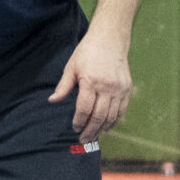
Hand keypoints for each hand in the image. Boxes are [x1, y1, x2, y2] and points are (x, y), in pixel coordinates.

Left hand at [48, 25, 132, 143]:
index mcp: (91, 81)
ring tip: (94, 136)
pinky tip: (107, 127)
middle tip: (83, 140)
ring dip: (102, 129)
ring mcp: (119, 89)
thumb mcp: (71, 66)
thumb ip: (63, 86)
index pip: (84, 108)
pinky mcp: (127, 89)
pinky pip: (121, 110)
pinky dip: (114, 121)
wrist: (110, 39)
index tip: (74, 128)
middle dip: (90, 130)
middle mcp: (107, 87)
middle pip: (99, 116)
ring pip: (111, 116)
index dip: (79, 121)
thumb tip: (52, 100)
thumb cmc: (88, 52)